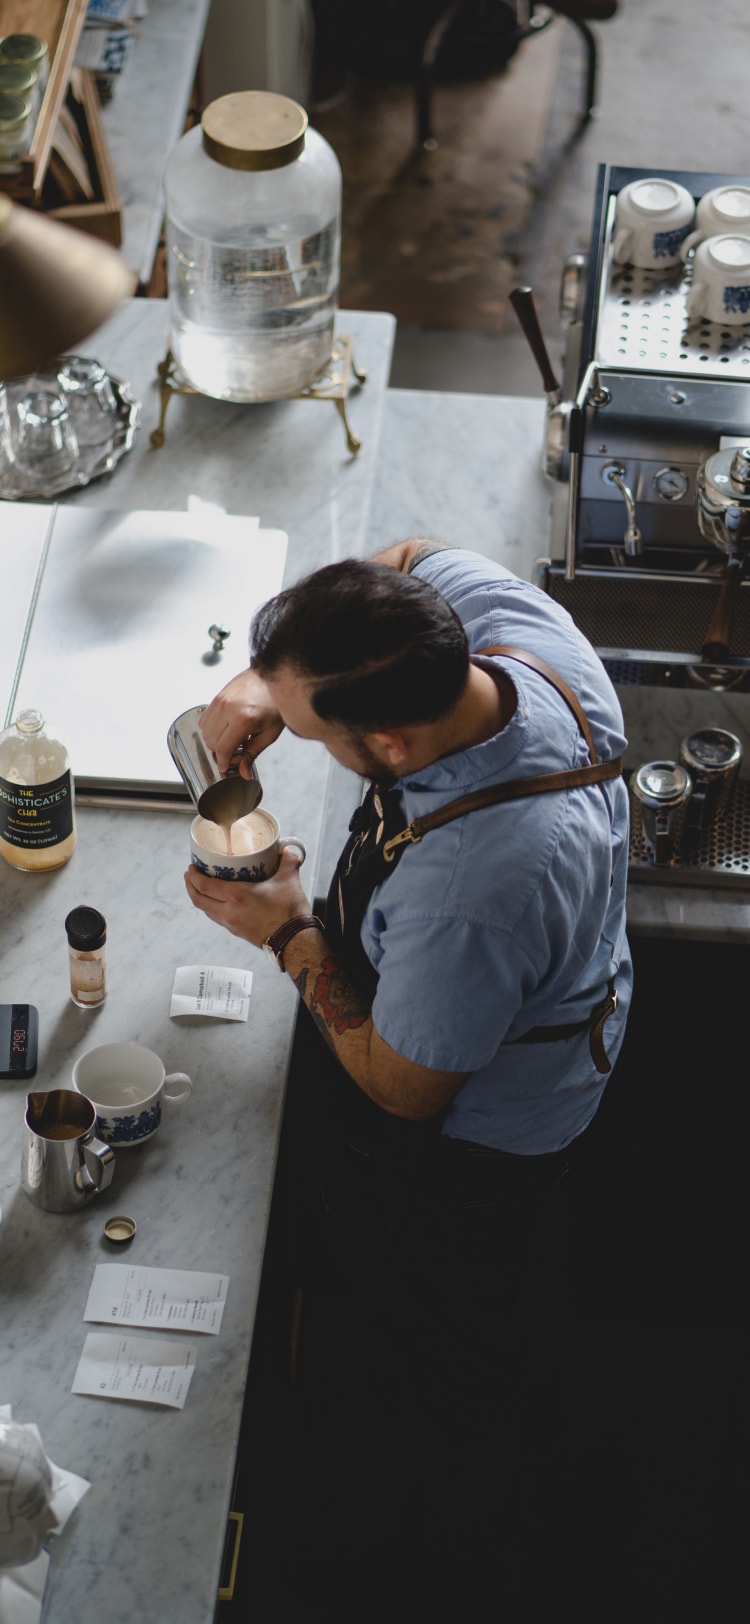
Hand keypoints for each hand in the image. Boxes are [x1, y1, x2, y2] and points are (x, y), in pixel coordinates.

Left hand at [184, 847, 310, 947]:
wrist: (294, 941)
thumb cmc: (289, 914)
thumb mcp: (289, 880)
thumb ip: (288, 861)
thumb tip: (289, 850)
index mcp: (236, 896)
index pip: (204, 886)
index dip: (194, 876)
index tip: (191, 867)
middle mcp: (229, 912)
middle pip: (198, 900)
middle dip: (190, 886)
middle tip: (190, 875)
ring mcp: (232, 924)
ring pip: (206, 911)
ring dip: (200, 898)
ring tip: (201, 888)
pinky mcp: (238, 932)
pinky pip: (217, 918)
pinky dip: (212, 908)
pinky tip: (219, 902)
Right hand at [199, 668, 283, 775]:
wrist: (273, 678)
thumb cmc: (275, 703)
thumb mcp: (269, 733)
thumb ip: (252, 753)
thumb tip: (243, 773)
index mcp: (243, 719)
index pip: (223, 749)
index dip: (223, 762)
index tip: (225, 768)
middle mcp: (228, 708)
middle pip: (211, 741)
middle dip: (220, 751)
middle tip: (234, 752)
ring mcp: (221, 700)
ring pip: (205, 731)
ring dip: (215, 740)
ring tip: (231, 738)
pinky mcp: (217, 696)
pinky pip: (205, 718)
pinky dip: (211, 727)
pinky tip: (226, 727)